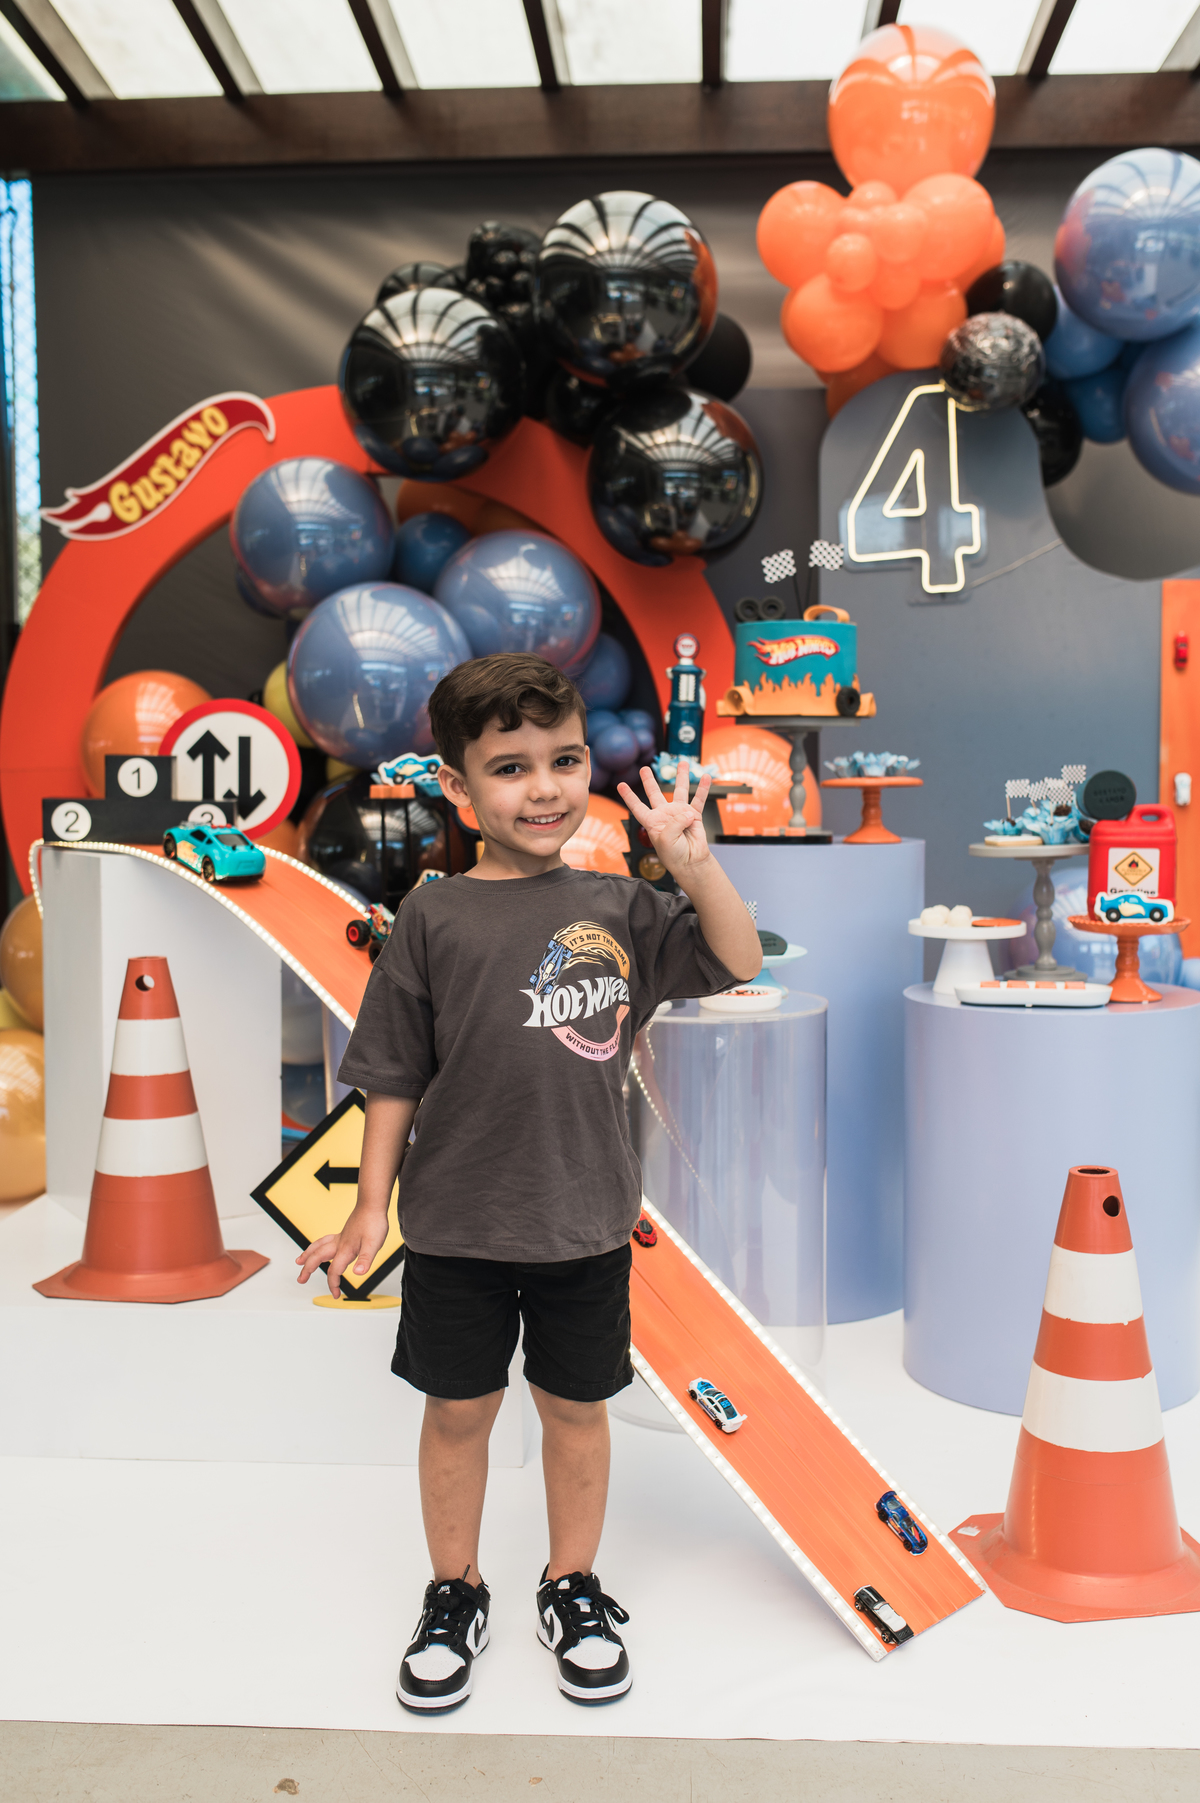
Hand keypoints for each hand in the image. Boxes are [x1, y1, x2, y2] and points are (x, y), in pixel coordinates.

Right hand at [296, 1206, 389, 1297]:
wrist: (372, 1204)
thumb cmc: (373, 1222)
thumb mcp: (374, 1244)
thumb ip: (365, 1259)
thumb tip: (358, 1273)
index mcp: (345, 1249)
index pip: (334, 1270)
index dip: (333, 1284)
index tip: (336, 1294)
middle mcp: (339, 1244)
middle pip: (317, 1257)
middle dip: (307, 1269)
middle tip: (300, 1279)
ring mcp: (340, 1238)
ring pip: (318, 1247)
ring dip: (307, 1255)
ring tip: (299, 1261)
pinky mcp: (343, 1233)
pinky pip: (325, 1241)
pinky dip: (318, 1246)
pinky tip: (320, 1247)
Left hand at [617, 760, 710, 877]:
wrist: (691, 862)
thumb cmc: (674, 855)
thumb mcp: (666, 840)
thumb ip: (674, 823)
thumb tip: (688, 812)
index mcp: (652, 822)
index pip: (637, 807)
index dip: (629, 796)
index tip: (620, 785)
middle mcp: (665, 815)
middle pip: (654, 793)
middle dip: (649, 780)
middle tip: (644, 769)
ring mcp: (680, 813)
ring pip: (680, 790)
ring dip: (681, 776)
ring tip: (683, 763)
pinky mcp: (694, 815)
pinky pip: (699, 799)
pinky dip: (703, 788)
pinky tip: (705, 777)